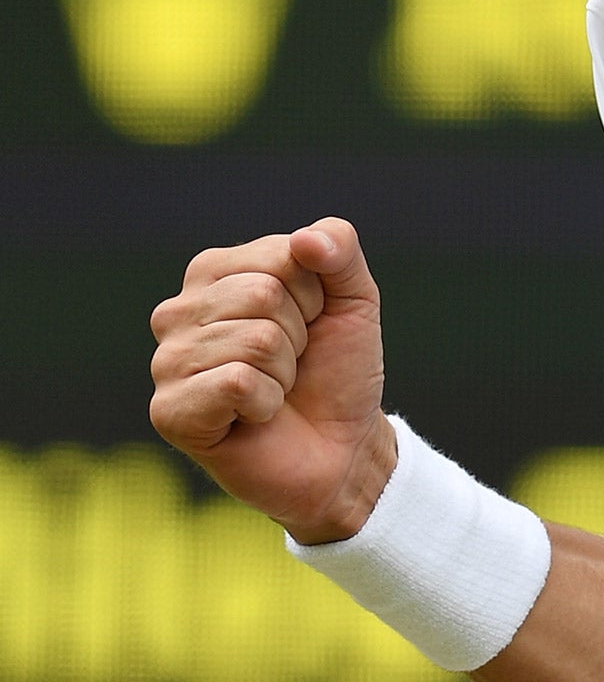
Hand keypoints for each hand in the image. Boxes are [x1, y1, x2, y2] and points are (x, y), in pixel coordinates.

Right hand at [149, 215, 395, 543]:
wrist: (340, 447)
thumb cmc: (336, 368)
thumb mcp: (354, 298)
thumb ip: (339, 249)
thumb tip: (305, 238)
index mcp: (214, 271)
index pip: (282, 255)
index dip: (316, 294)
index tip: (310, 323)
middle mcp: (177, 311)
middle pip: (264, 294)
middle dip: (299, 333)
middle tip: (291, 362)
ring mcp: (167, 361)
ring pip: (256, 340)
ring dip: (285, 371)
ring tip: (273, 388)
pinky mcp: (168, 411)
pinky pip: (236, 382)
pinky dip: (266, 401)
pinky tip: (255, 415)